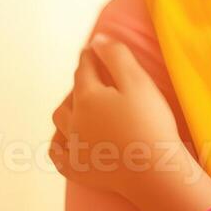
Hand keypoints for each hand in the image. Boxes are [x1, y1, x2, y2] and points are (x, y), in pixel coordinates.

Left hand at [49, 36, 190, 202]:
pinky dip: (59, 143)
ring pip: (60, 122)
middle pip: (70, 96)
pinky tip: (64, 140)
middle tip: (90, 77)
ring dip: (67, 109)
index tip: (93, 49)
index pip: (84, 70)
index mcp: (88, 97)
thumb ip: (117, 56)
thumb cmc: (150, 123)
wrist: (152, 171)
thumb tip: (97, 39)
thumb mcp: (139, 82)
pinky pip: (58, 154)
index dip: (90, 57)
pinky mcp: (77, 170)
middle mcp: (73, 120)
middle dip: (78, 83)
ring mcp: (73, 147)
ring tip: (77, 105)